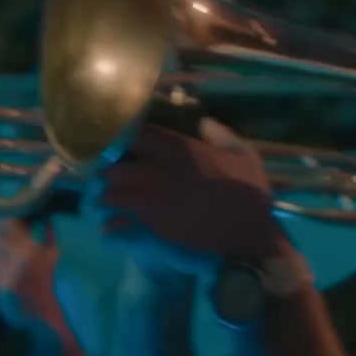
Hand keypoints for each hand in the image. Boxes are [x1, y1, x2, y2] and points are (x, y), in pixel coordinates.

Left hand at [0, 218, 64, 333]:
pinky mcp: (0, 289)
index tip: (3, 225)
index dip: (2, 223)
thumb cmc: (60, 281)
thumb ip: (50, 236)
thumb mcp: (58, 255)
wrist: (58, 311)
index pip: (6, 224)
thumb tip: (46, 221)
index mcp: (32, 246)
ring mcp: (7, 273)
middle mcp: (17, 257)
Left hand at [85, 119, 291, 278]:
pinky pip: (120, 221)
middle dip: (107, 166)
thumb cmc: (248, 190)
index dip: (123, 136)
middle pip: (112, 163)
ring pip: (111, 192)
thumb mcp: (243, 152)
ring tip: (109, 196)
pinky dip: (113, 223)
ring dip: (107, 193)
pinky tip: (110, 226)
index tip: (121, 140)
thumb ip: (220, 134)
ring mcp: (150, 199)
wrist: (248, 232)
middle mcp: (156, 170)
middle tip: (108, 170)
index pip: (132, 132)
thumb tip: (203, 122)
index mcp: (176, 147)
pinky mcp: (151, 224)